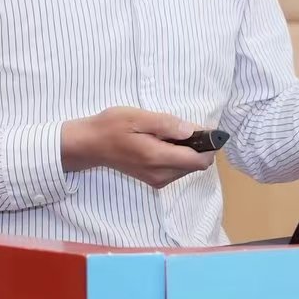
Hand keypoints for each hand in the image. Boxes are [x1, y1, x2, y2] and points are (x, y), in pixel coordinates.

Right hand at [60, 106, 214, 188]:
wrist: (90, 145)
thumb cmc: (112, 127)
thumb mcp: (138, 117)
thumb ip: (166, 124)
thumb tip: (192, 130)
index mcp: (157, 158)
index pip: (198, 160)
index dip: (209, 145)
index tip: (206, 130)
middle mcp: (161, 175)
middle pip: (197, 165)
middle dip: (198, 147)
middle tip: (182, 127)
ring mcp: (157, 180)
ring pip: (188, 168)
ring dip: (188, 151)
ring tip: (168, 134)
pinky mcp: (154, 180)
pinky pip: (177, 170)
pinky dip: (178, 156)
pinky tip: (163, 142)